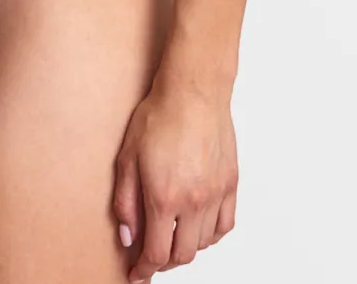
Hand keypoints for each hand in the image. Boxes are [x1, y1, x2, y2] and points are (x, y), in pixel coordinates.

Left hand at [112, 71, 237, 279]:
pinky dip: (211, 235)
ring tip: (172, 236)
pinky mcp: (231, 184)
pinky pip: (225, 225)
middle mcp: (193, 202)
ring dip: (186, 247)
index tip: (137, 275)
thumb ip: (125, 201)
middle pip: (182, 255)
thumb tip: (128, 235)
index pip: (156, 253)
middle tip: (152, 255)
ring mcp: (216, 194)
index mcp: (164, 197)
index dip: (144, 269)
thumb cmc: (159, 116)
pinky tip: (198, 227)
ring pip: (203, 243)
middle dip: (164, 261)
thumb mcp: (127, 157)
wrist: (193, 90)